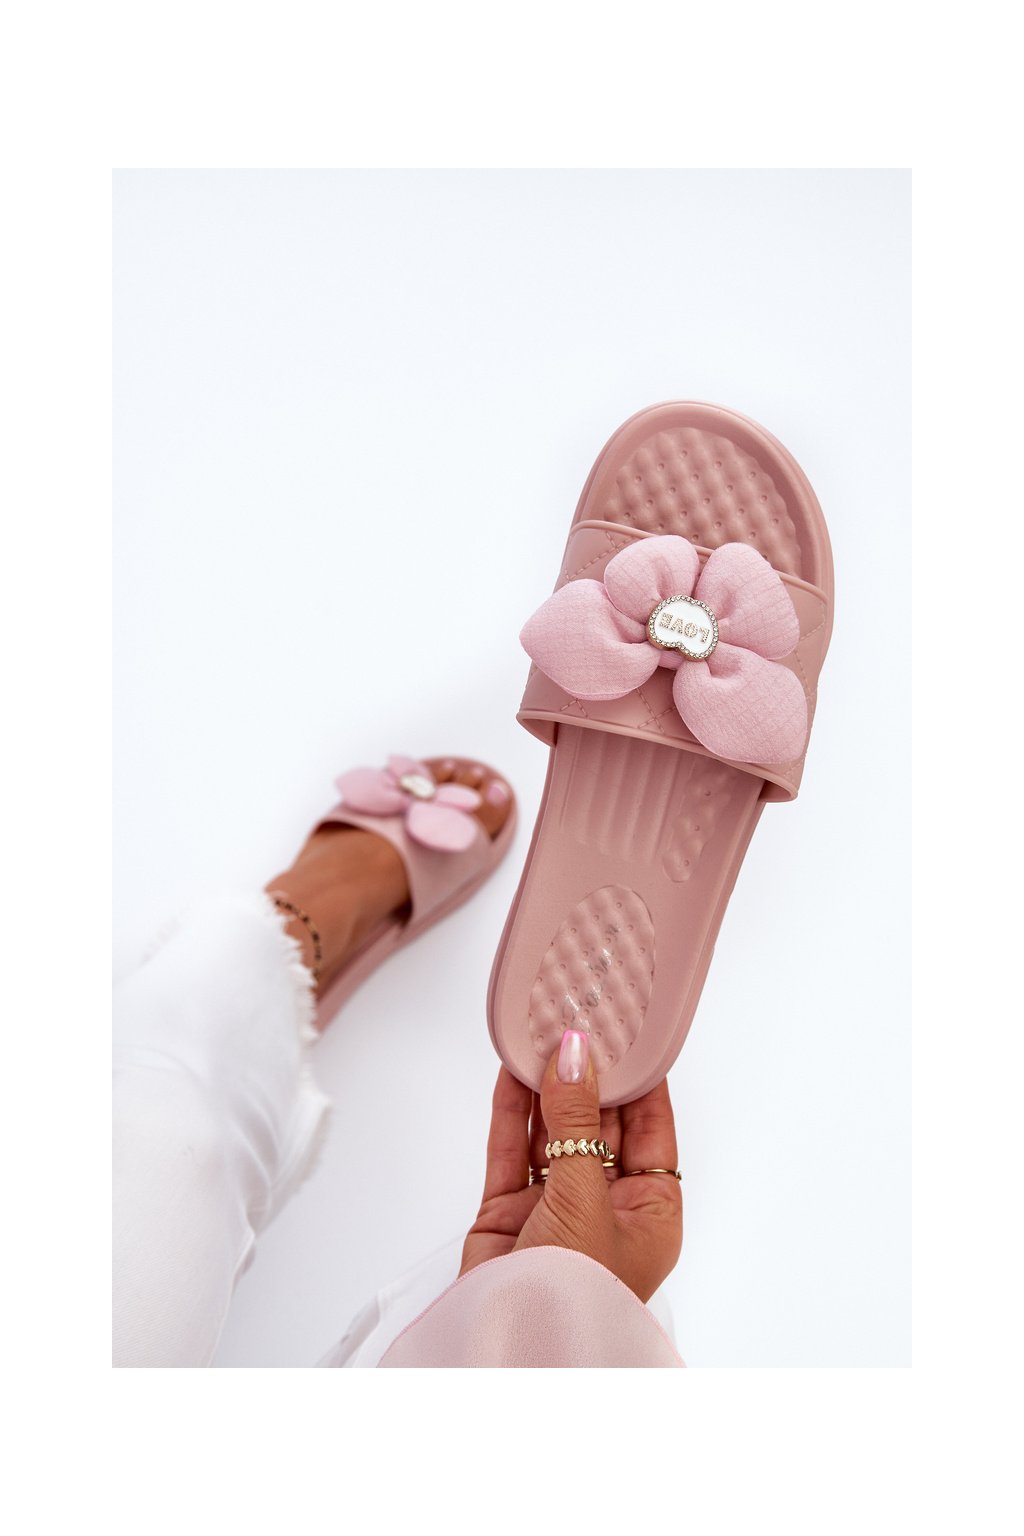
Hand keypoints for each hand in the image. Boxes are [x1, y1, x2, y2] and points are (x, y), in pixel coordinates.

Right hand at [460, 1032, 681, 1302]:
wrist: (508, 1352)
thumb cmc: (573, 1298)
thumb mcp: (584, 1200)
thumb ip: (574, 1123)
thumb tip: (577, 1053)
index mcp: (649, 1212)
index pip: (651, 1127)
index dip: (640, 1077)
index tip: (630, 1027)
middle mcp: (604, 1205)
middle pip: (599, 1123)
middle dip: (589, 1074)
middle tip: (579, 1017)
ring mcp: (554, 1207)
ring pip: (551, 1132)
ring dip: (546, 1085)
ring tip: (541, 1030)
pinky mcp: (508, 1212)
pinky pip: (511, 1150)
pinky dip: (511, 1110)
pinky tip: (512, 1069)